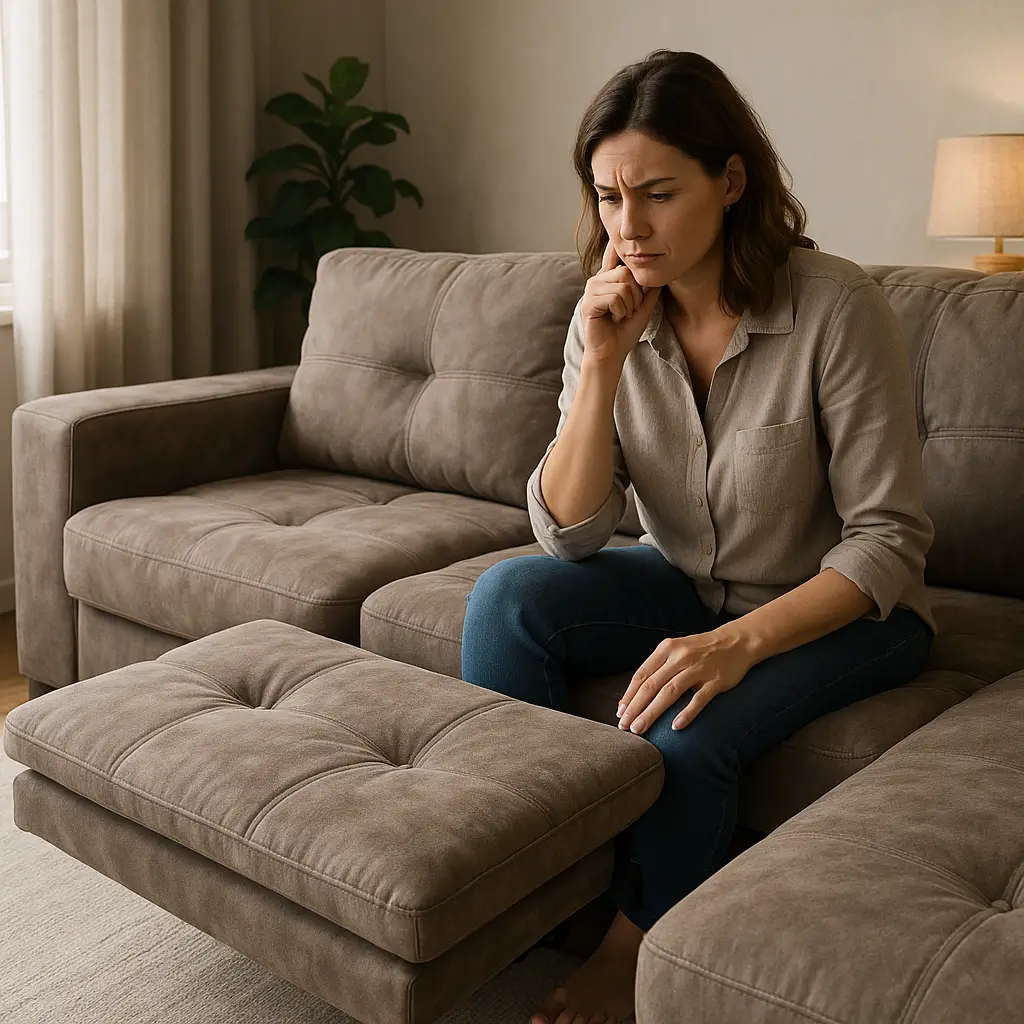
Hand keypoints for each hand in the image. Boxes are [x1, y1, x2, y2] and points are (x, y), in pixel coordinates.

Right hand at [579, 238, 662, 366]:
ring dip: (629, 305)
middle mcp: (597, 281)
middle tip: (629, 310)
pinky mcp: (588, 304)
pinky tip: (614, 319)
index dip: (616, 247)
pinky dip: (620, 312)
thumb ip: (649, 290)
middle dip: (636, 295)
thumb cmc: (625, 331)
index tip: (617, 238)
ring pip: (622, 286)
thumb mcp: (643, 307)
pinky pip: (614, 298)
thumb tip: (661, 272)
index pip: (612, 255)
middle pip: (625, 272)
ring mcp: (590, 291)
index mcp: (607, 279)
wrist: (612, 353)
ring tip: (621, 316)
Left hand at [616, 629, 753, 734]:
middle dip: (635, 707)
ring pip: (670, 692)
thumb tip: (635, 694)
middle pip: (652, 685)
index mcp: (667, 649)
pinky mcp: (716, 680)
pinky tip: (675, 727)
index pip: (642, 675)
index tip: (620, 713)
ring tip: (640, 728)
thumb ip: (658, 668)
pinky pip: (699, 699)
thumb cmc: (700, 650)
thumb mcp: (676, 650)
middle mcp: (680, 657)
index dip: (629, 695)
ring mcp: (699, 668)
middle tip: (625, 726)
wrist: (737, 641)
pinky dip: (686, 713)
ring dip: (652, 712)